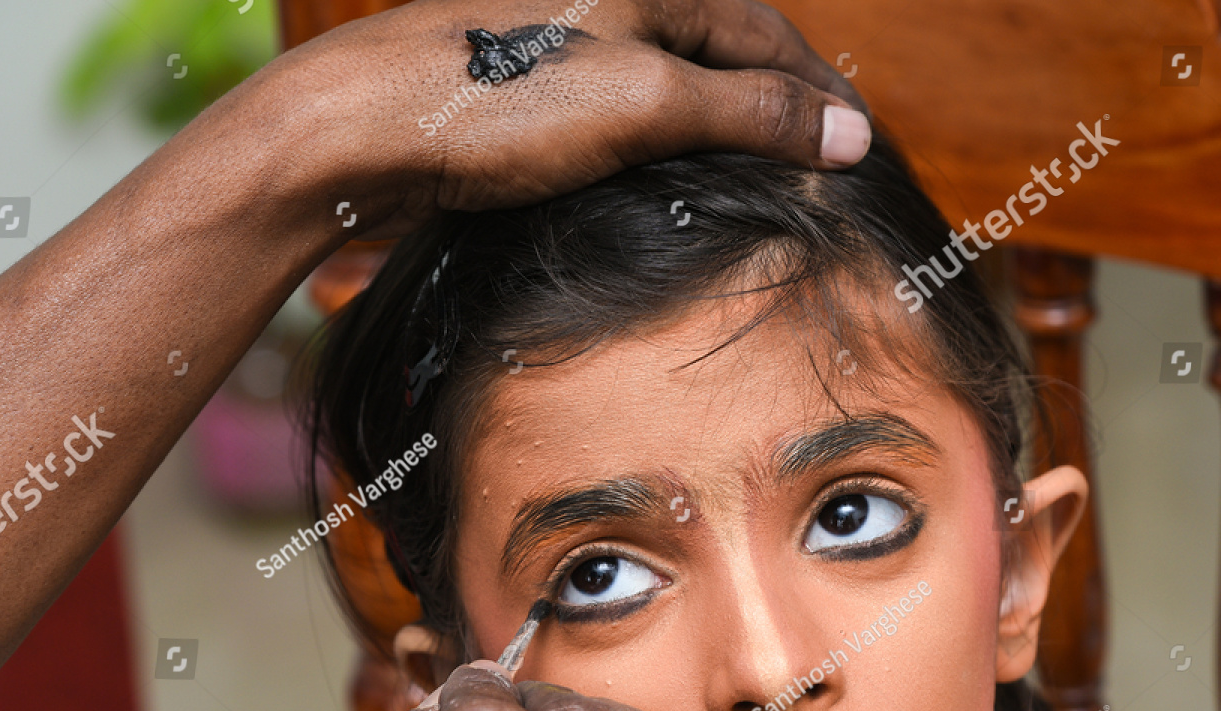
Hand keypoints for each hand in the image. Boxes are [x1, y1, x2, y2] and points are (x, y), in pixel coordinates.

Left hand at [221, 0, 870, 238]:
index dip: (822, 94)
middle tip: (824, 168)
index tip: (864, 148)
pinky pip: (626, 115)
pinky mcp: (531, 92)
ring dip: (724, 131)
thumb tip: (848, 135)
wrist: (357, 130)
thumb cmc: (493, 102)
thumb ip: (750, 113)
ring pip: (674, 86)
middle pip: (726, 54)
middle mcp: (611, 1)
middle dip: (781, 107)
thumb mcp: (643, 104)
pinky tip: (673, 183)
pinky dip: (666, 148)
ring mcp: (568, 44)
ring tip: (765, 182)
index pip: (769, 36)